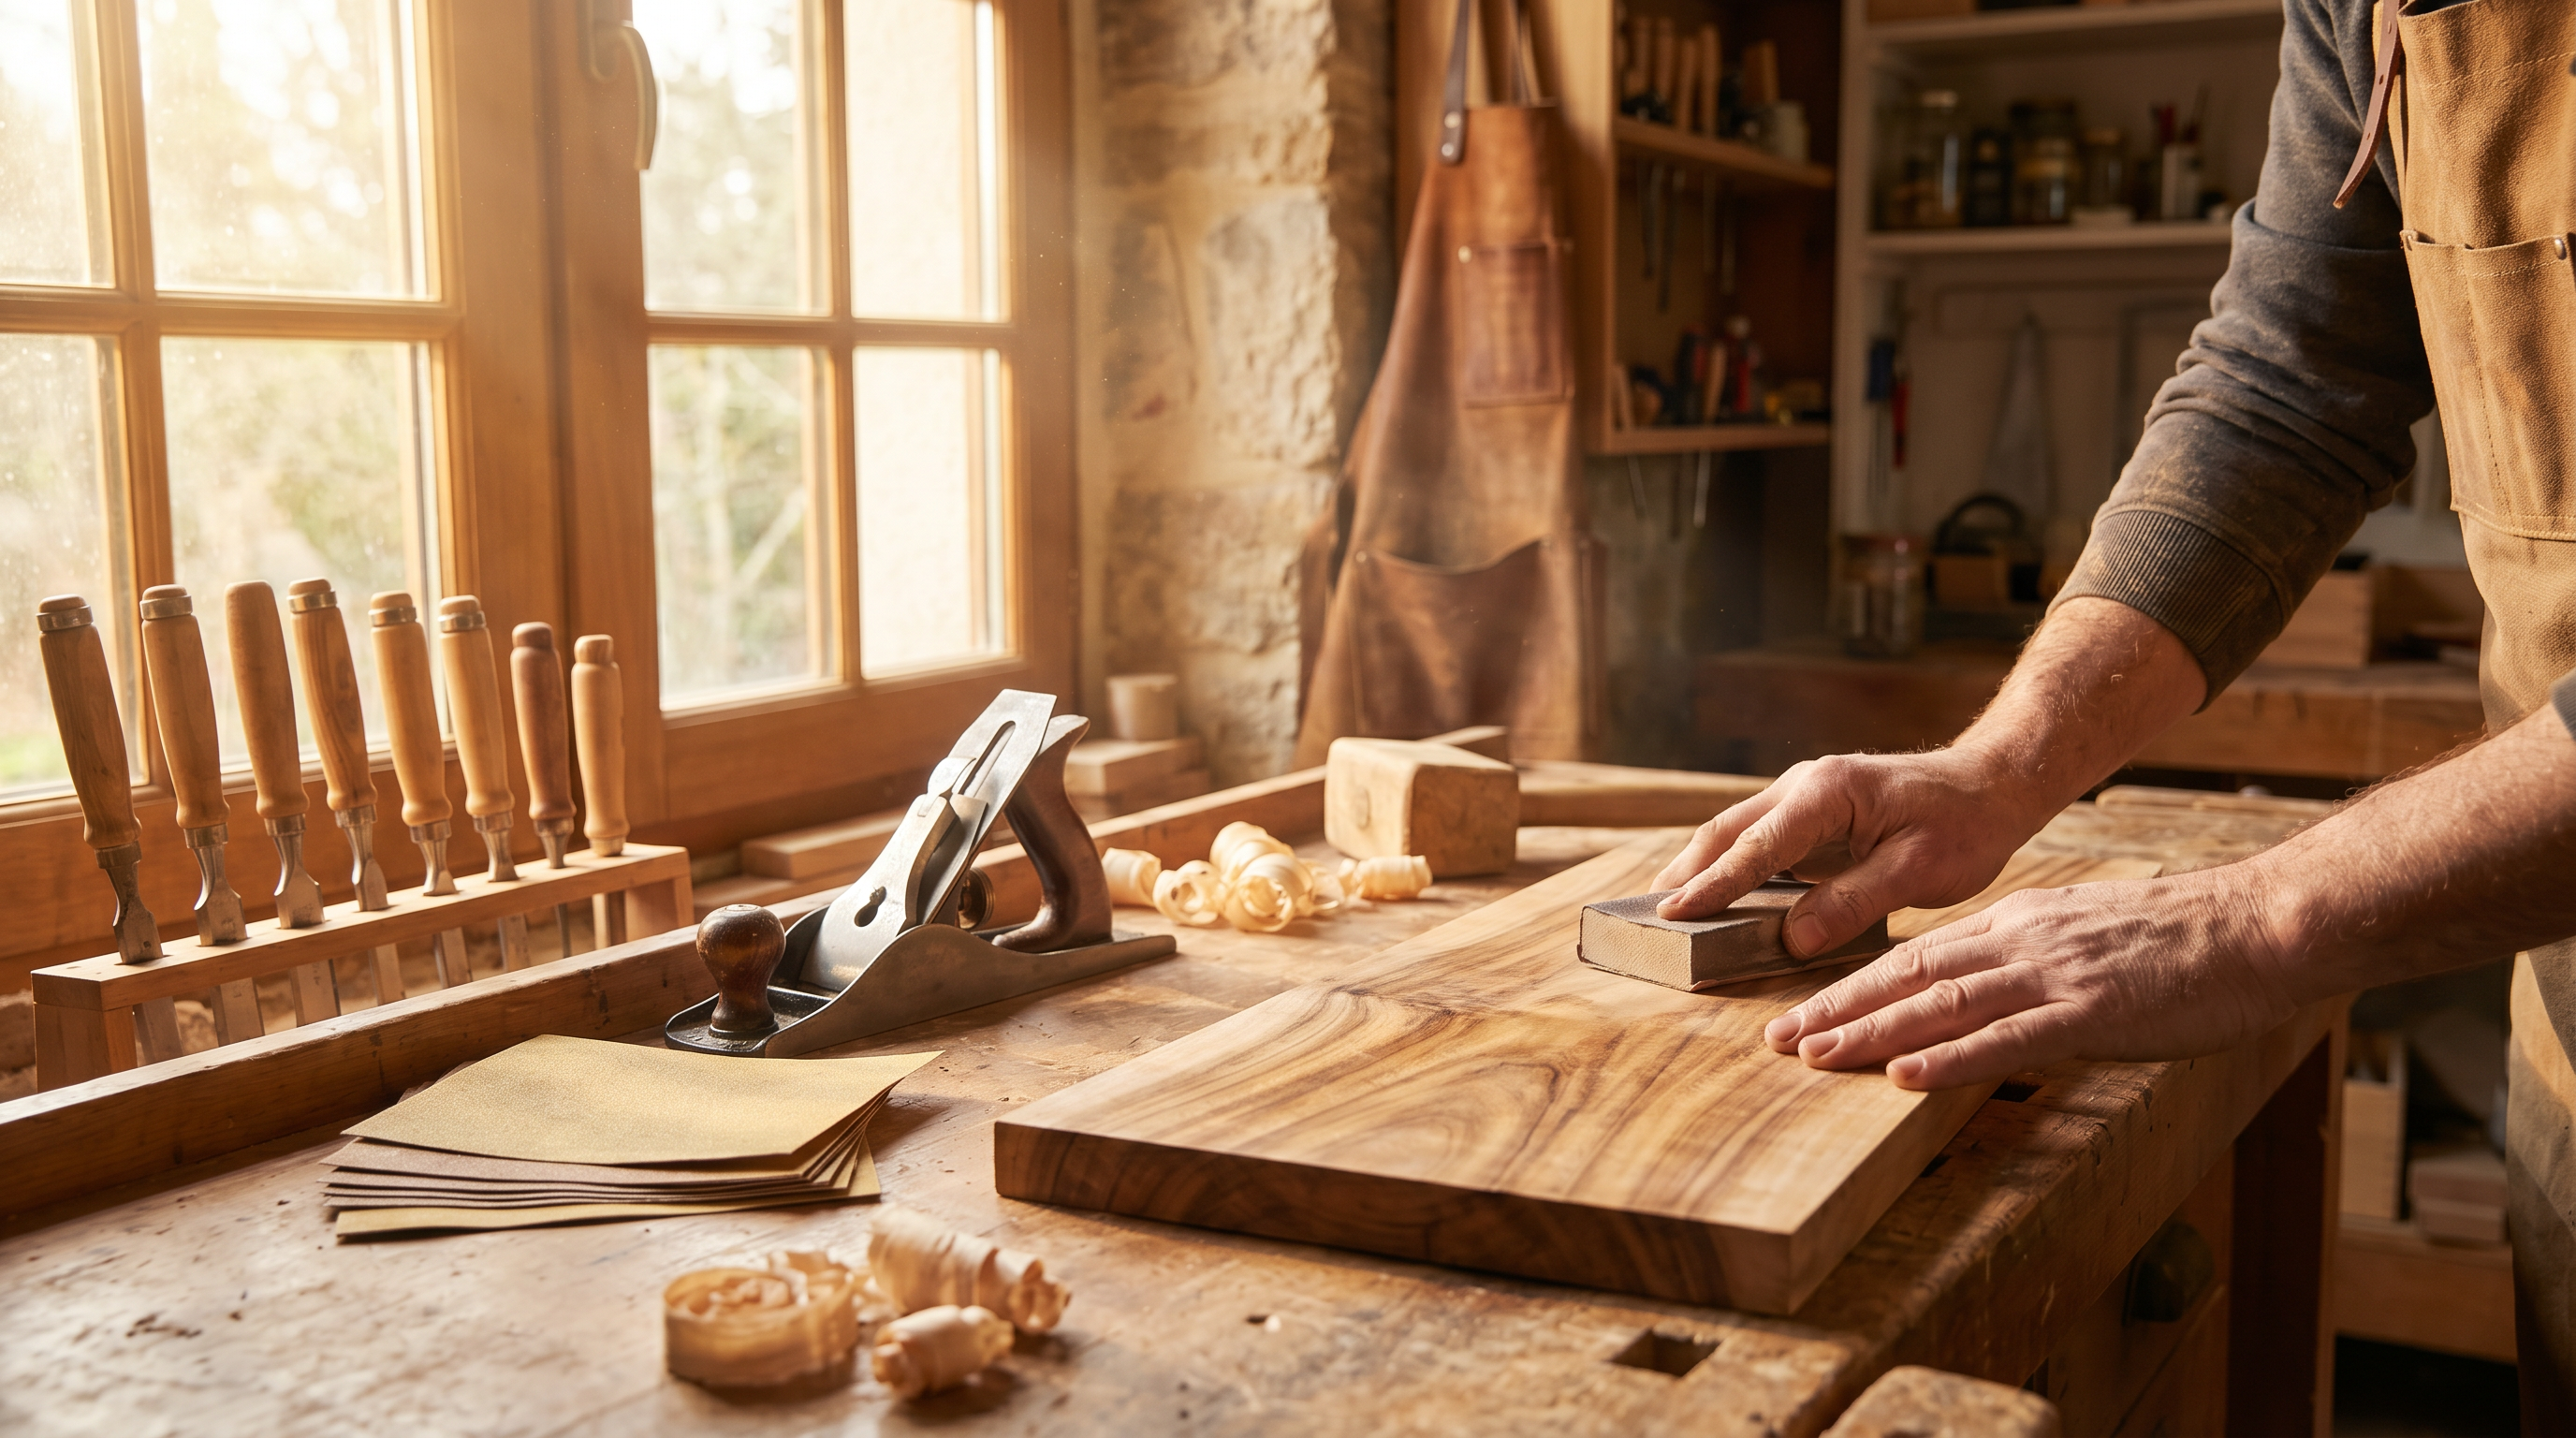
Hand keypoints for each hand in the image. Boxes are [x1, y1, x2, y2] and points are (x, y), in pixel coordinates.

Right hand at [1648, 748, 2052, 957]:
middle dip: (1687, 872)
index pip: (1757, 847)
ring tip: (1668, 909)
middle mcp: (1805, 785)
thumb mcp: (1919, 869)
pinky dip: (1731, 866)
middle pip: (1728, 831)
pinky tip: (1718, 896)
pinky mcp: (1811, 814)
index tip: (1674, 913)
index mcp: (1827, 793)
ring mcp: (1804, 797)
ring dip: (1702, 868)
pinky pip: (1759, 841)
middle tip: (1651, 915)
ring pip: (1736, 832)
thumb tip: (1792, 937)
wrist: (1992, 785)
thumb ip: (1853, 901)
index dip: (1714, 885)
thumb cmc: (1964, 824)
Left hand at [1762, 866, 2300, 1089]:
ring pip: (1941, 1004)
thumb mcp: (2087, 932)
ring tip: (1814, 1055)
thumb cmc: (2184, 938)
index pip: (1917, 954)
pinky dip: (1949, 1057)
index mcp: (2020, 921)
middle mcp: (2022, 940)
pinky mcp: (2092, 1011)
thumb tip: (1985, 989)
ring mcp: (2054, 975)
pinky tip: (1904, 1075)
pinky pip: (2007, 1038)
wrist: (2258, 924)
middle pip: (1909, 975)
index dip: (1853, 983)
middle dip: (1837, 1007)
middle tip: (1776, 1037)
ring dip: (1870, 1031)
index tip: (1803, 1010)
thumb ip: (2032, 956)